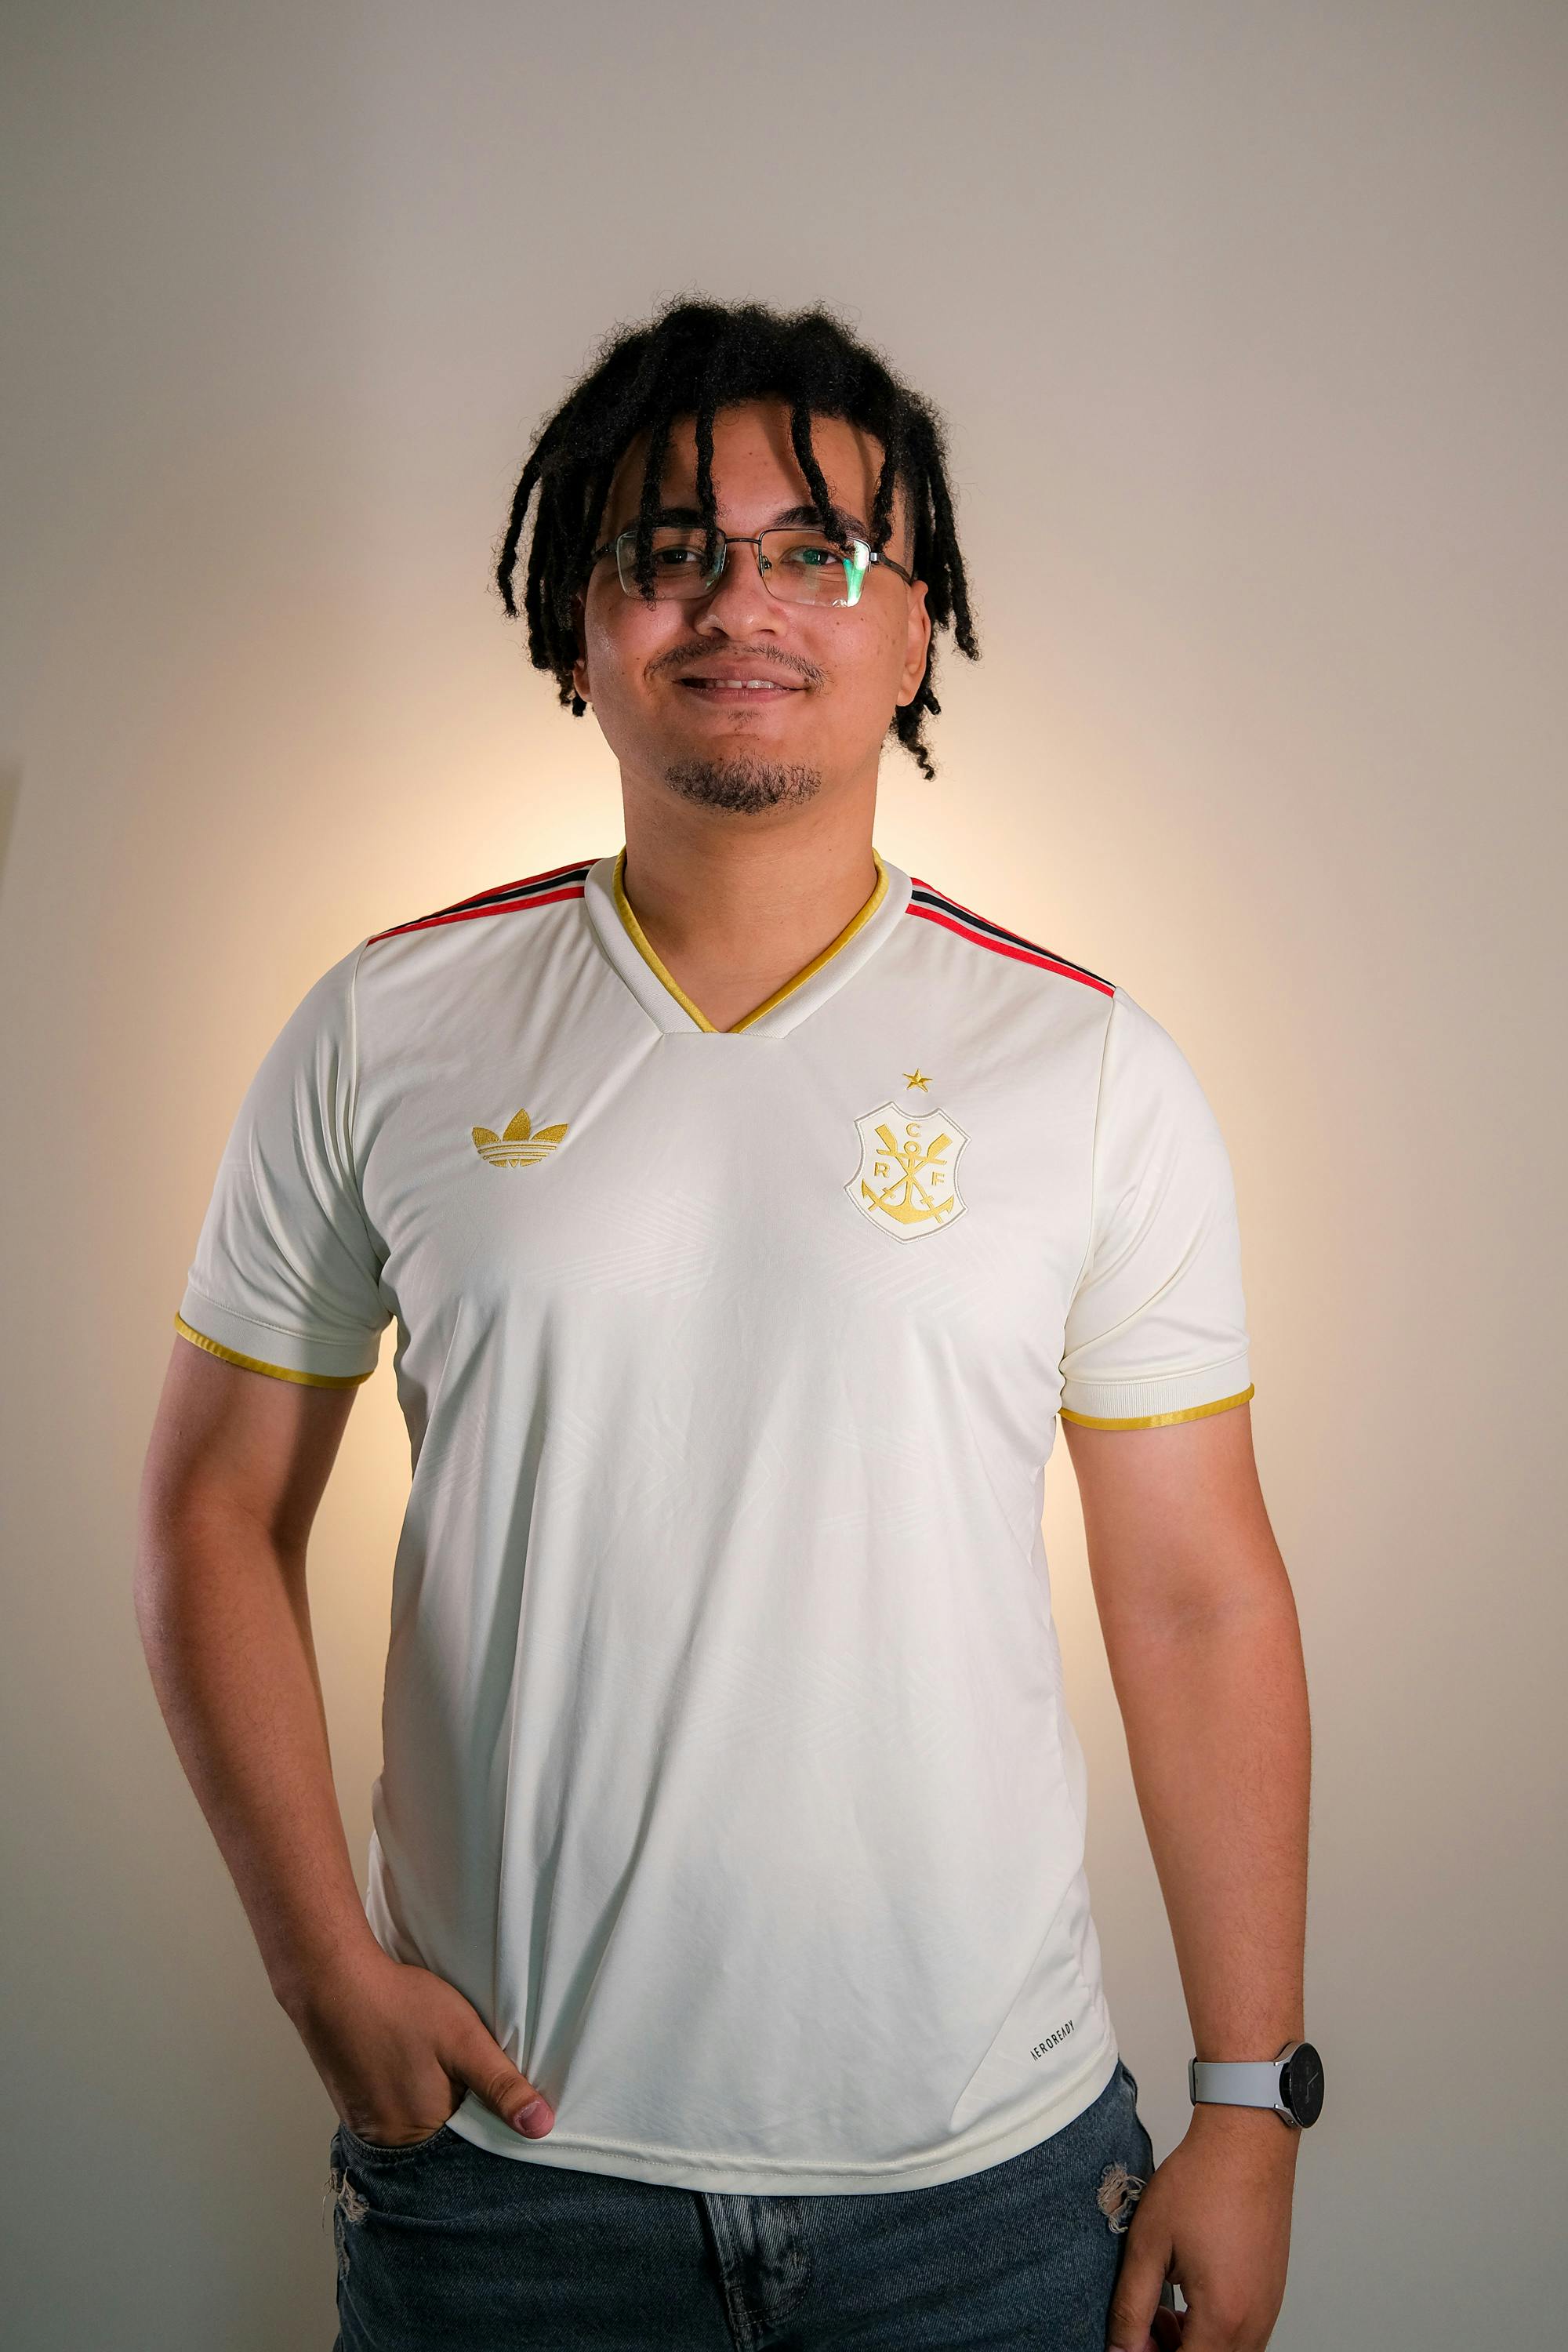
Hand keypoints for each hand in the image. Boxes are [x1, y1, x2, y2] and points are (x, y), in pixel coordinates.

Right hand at [284, 1944, 555, 2146]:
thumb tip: (541, 2128)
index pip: (470, 2145)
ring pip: (417, 2125)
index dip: (489, 2120)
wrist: (334, 1981)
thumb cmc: (400, 2006)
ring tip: (439, 2068)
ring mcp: (365, 2125)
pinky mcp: (351, 2106)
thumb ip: (501, 2085)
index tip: (499, 2094)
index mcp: (419, 2133)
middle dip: (461, 2112)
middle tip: (464, 2071)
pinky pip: (391, 2113)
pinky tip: (413, 2067)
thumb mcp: (464, 2040)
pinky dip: (408, 2096)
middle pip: (441, 2139)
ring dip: (434, 2104)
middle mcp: (388, 2141)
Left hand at [1107, 2105, 1298, 2350]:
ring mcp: (1268, 2308)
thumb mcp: (1149, 2245)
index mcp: (1223, 2318)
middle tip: (1141, 2325)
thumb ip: (1132, 2306)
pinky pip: (1241, 2334)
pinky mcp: (1271, 2293)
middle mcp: (1254, 2322)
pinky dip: (1212, 2329)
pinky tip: (1187, 2296)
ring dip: (1191, 2345)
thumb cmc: (1202, 2182)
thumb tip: (1121, 2347)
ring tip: (1161, 2308)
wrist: (1246, 2143)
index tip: (1129, 2340)